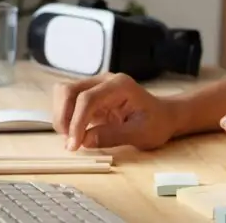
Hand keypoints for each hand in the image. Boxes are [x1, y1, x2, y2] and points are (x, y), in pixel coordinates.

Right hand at [52, 73, 177, 150]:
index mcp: (119, 85)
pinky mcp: (90, 95)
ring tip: (72, 139)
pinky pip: (68, 102)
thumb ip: (113, 136)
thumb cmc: (156, 123)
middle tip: (71, 143)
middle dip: (63, 117)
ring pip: (64, 93)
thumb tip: (84, 140)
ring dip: (62, 117)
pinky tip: (76, 134)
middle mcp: (104, 80)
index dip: (76, 122)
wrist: (163, 116)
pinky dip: (66, 118)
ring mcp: (95, 86)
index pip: (87, 98)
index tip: (74, 145)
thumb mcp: (140, 134)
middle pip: (68, 90)